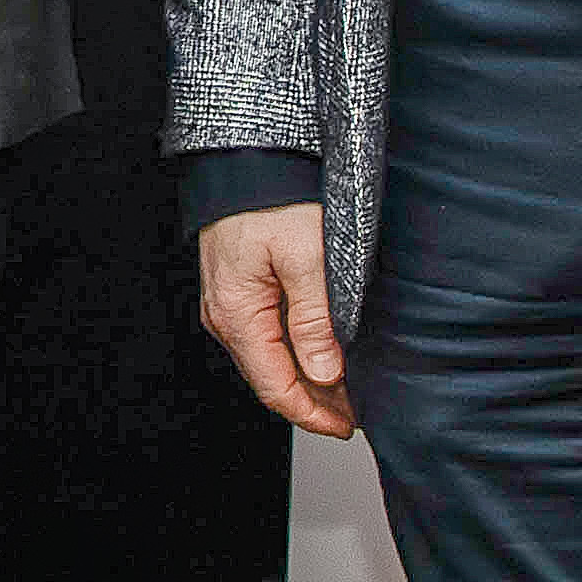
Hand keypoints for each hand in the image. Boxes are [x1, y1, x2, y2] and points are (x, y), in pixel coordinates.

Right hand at [198, 202, 356, 436]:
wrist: (246, 155)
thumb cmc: (272, 195)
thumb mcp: (306, 258)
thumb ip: (315, 320)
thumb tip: (325, 373)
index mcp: (237, 315)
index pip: (276, 388)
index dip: (314, 416)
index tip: (348, 426)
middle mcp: (225, 316)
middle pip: (271, 379)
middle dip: (314, 401)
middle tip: (356, 410)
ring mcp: (228, 303)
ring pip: (269, 359)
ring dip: (307, 378)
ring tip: (347, 385)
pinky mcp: (238, 288)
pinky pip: (265, 335)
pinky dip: (295, 352)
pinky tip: (321, 350)